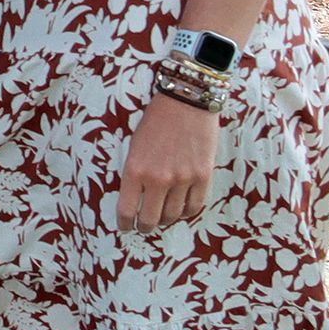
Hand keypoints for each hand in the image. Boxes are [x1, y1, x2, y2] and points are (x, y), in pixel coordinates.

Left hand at [115, 94, 222, 229]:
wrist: (185, 102)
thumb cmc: (156, 121)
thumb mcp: (134, 146)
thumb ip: (135, 173)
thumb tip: (136, 197)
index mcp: (134, 170)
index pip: (127, 210)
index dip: (125, 223)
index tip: (125, 226)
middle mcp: (158, 179)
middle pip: (151, 219)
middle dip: (145, 227)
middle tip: (144, 227)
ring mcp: (182, 179)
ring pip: (173, 215)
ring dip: (166, 220)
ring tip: (163, 218)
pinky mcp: (203, 176)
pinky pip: (194, 206)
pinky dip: (186, 212)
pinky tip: (181, 209)